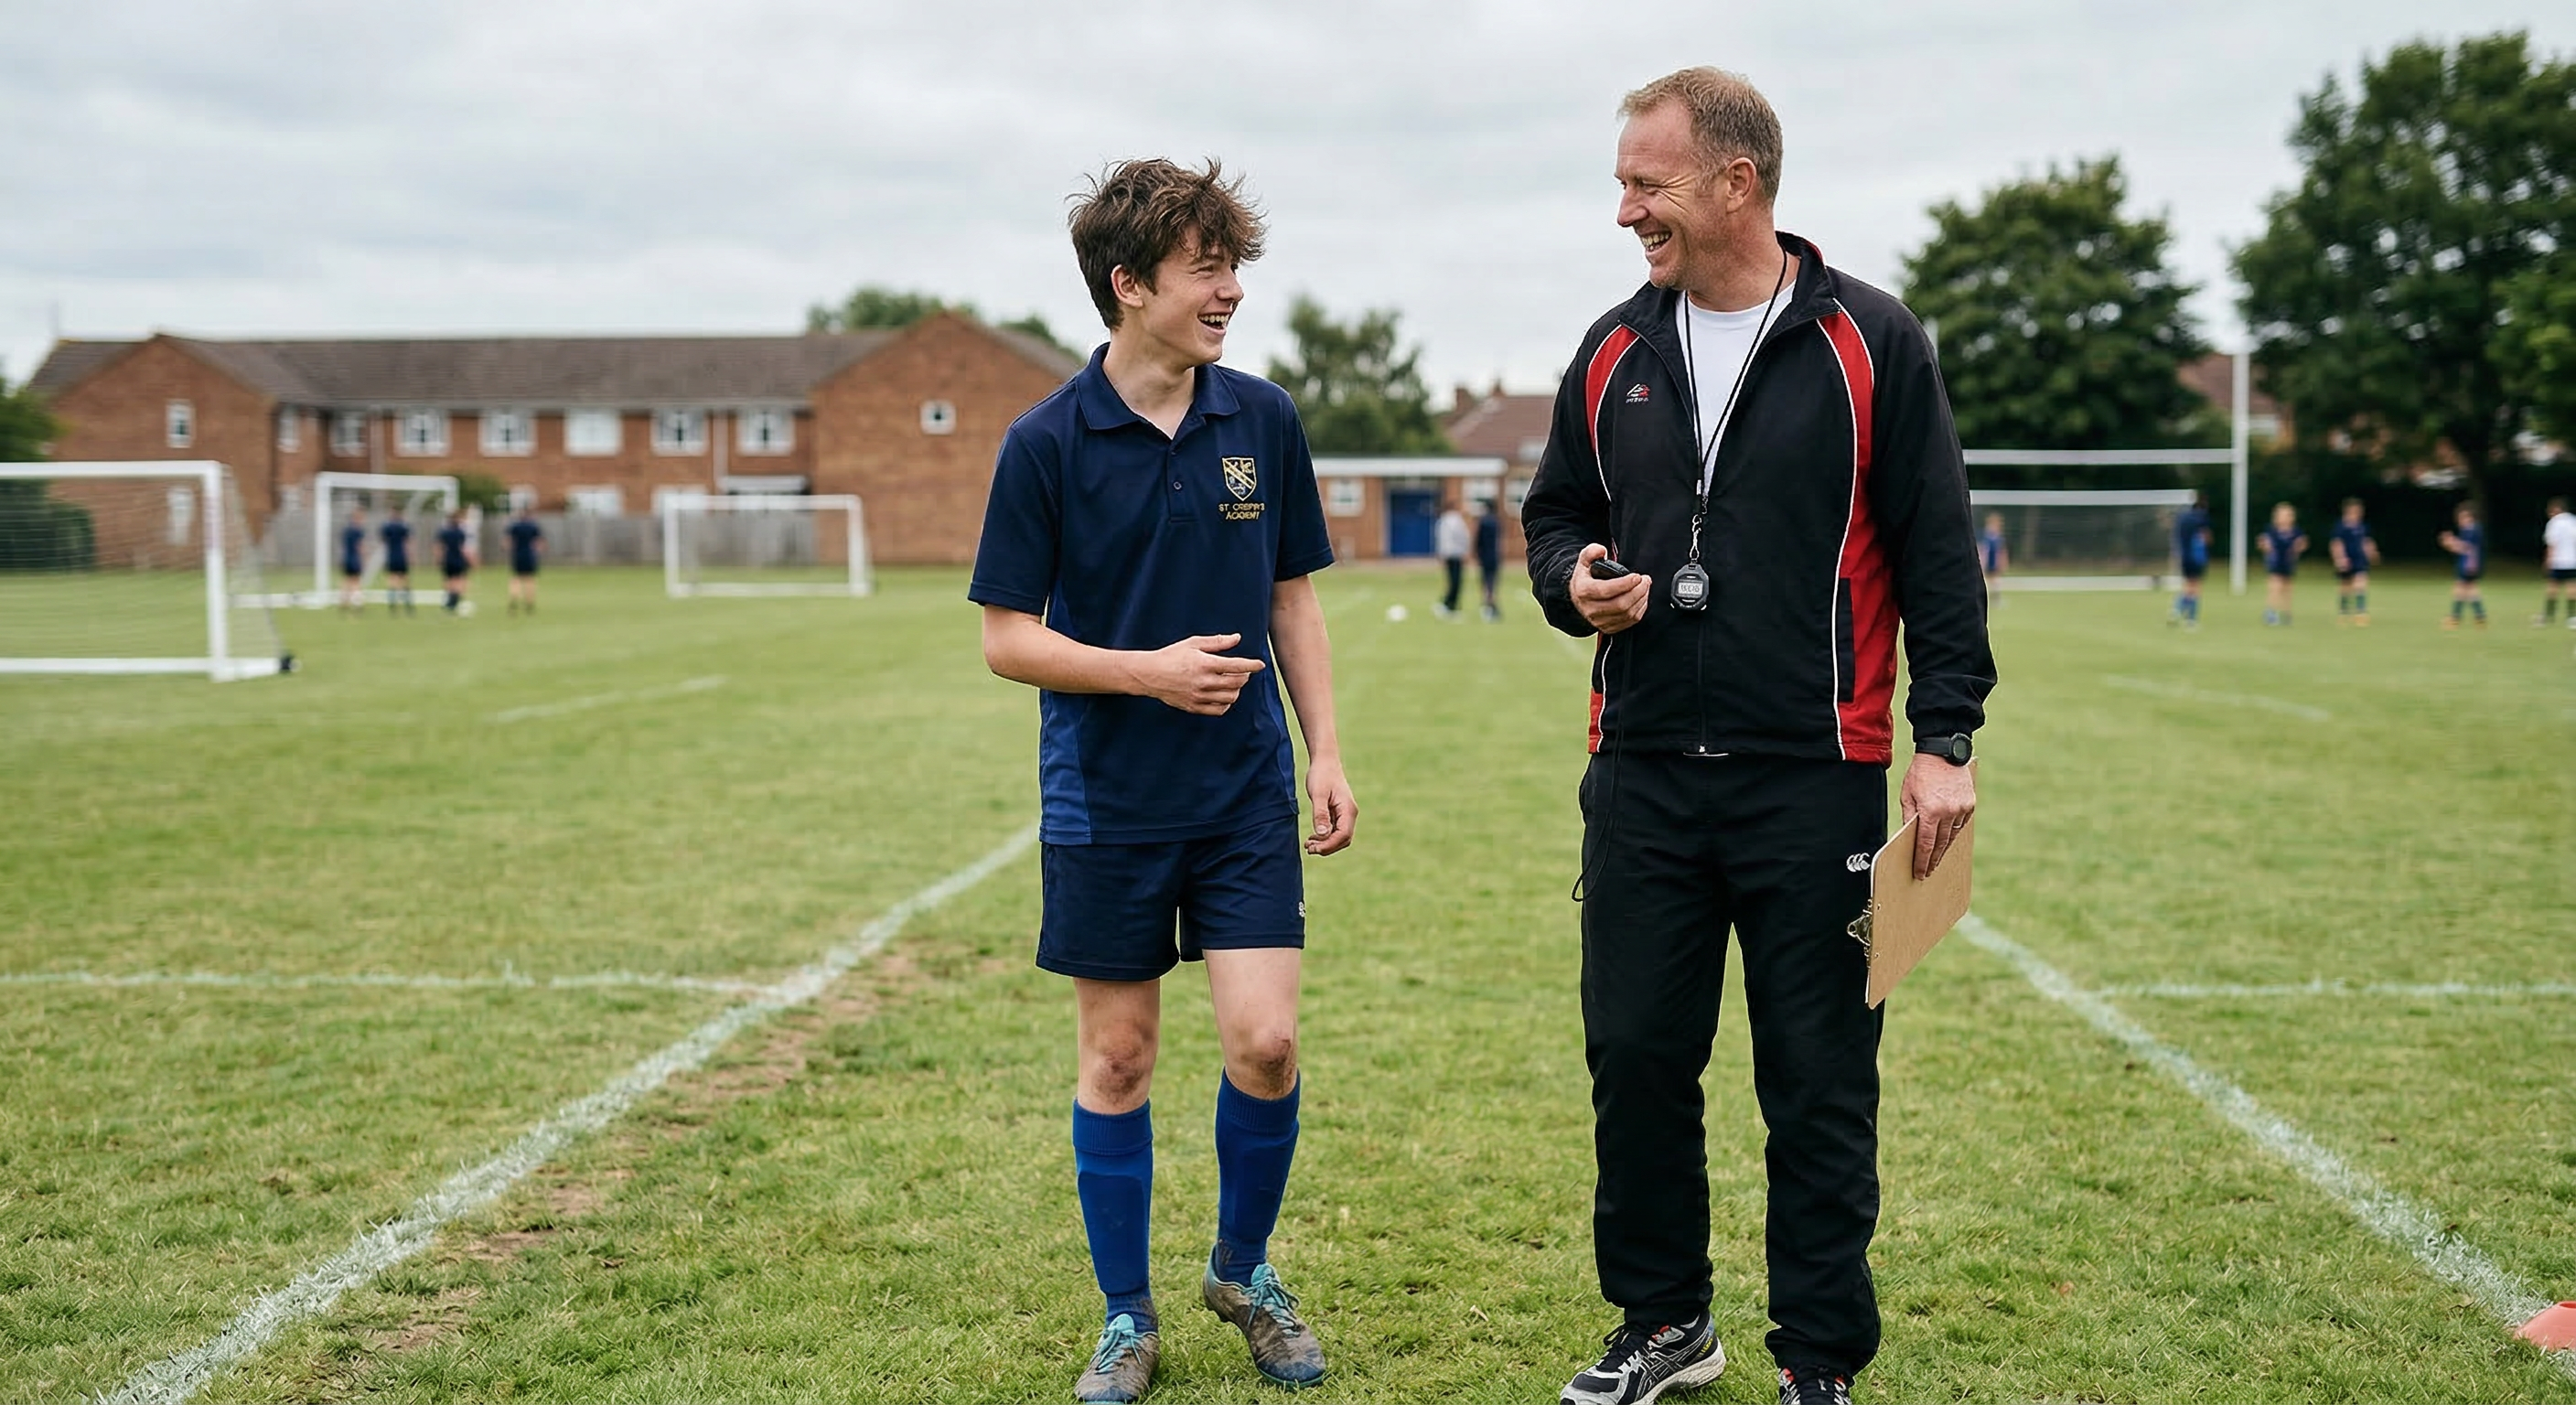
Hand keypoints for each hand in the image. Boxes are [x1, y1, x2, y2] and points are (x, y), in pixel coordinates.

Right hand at [1137, 634, 1265, 714]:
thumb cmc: (1171, 656)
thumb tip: (1237, 638)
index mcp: (1205, 664)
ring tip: (1232, 683)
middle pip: (1237, 683)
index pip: (1237, 666)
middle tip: (1243, 672)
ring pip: (1230, 697)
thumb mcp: (1193, 643)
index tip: (1260, 664)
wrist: (1149, 674)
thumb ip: (1217, 642)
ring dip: (1236, 690)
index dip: (1252, 665)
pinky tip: (1223, 696)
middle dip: (1245, 676)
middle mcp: (1204, 682)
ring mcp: (1199, 696)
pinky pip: (1219, 710)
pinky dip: (1226, 703)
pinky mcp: (1194, 707)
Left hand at [1303, 755, 1355, 855]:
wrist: (1325, 761)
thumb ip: (1320, 814)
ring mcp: (1345, 814)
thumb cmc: (1321, 774)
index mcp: (1348, 809)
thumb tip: (1323, 834)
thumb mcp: (1318, 794)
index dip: (1329, 845)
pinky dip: (1325, 837)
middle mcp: (1350, 814)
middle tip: (1309, 848)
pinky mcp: (1338, 813)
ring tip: (1308, 845)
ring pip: (1339, 837)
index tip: (1313, 848)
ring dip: (1325, 844)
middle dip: (1327, 847)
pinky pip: (1335, 831)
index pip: (1343, 835)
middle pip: (1343, 839)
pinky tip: (1312, 838)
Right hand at [1570, 544, 1649, 633]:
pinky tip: (1642, 598)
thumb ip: (1591, 551)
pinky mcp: (1608, 628)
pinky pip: (1630, 621)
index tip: (1636, 576)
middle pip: (1620, 605)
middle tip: (1645, 580)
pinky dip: (1640, 609)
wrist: (1578, 597)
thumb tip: (1601, 551)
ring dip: (1641, 599)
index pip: (1605, 590)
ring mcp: (1599, 621)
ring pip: (1627, 614)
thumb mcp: (1584, 561)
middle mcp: (1590, 609)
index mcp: (1583, 591)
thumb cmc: (1586, 577)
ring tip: (1645, 586)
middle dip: (1638, 591)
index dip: (1624, 584)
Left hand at [1898, 753, 1975, 880]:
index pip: (1925, 844)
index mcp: (1930, 811)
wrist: (1943, 752)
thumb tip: (1909, 836)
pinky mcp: (1970, 804)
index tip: (1920, 873)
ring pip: (1952, 836)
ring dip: (1944, 849)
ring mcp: (1962, 809)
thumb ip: (1909, 816)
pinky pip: (1961, 824)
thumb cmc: (1920, 772)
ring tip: (1937, 859)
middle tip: (1928, 871)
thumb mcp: (1907, 794)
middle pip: (1940, 844)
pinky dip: (1954, 833)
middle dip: (1933, 859)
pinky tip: (1947, 840)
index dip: (1922, 861)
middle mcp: (1948, 812)